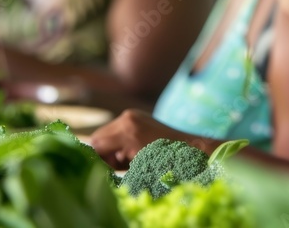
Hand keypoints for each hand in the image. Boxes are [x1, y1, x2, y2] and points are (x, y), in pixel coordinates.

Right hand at [89, 109, 210, 168]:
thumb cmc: (168, 164)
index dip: (95, 160)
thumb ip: (114, 165)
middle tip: (115, 168)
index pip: (95, 143)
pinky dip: (120, 143)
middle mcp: (128, 117)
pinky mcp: (138, 117)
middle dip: (103, 154)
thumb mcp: (137, 168)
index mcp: (127, 130)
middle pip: (98, 136)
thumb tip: (97, 168)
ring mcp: (133, 115)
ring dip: (111, 149)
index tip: (102, 172)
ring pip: (108, 134)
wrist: (193, 149)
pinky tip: (132, 154)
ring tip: (127, 162)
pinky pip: (119, 130)